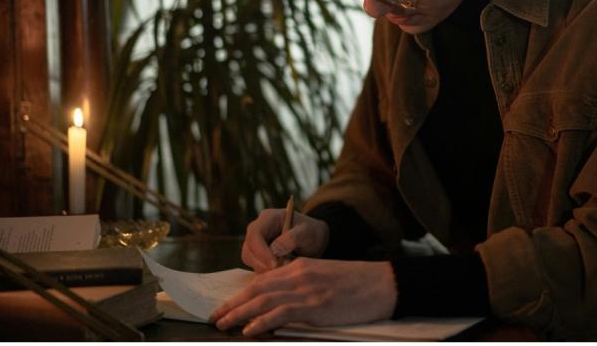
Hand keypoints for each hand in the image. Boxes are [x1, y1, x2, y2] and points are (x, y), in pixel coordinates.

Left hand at [210, 258, 396, 335]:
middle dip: (233, 303)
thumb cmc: (357, 284)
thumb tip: (280, 304)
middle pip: (257, 288)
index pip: (263, 279)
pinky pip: (280, 313)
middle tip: (214, 316)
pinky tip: (248, 330)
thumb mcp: (324, 278)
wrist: (382, 283)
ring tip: (222, 324)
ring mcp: (306, 290)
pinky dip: (261, 322)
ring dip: (239, 313)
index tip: (227, 305)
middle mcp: (299, 274)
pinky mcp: (315, 305)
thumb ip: (302, 285)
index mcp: (301, 266)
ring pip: (263, 300)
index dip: (242, 294)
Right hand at [241, 209, 329, 270]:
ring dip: (264, 268)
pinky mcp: (257, 255)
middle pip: (248, 249)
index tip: (274, 263)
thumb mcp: (307, 232)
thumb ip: (292, 238)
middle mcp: (258, 229)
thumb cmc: (310, 232)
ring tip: (285, 268)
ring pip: (249, 259)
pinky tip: (281, 270)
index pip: (255, 234)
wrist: (313, 241)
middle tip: (281, 270)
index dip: (261, 250)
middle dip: (262, 263)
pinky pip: (255, 266)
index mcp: (268, 217)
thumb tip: (274, 250)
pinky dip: (266, 271)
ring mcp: (256, 242)